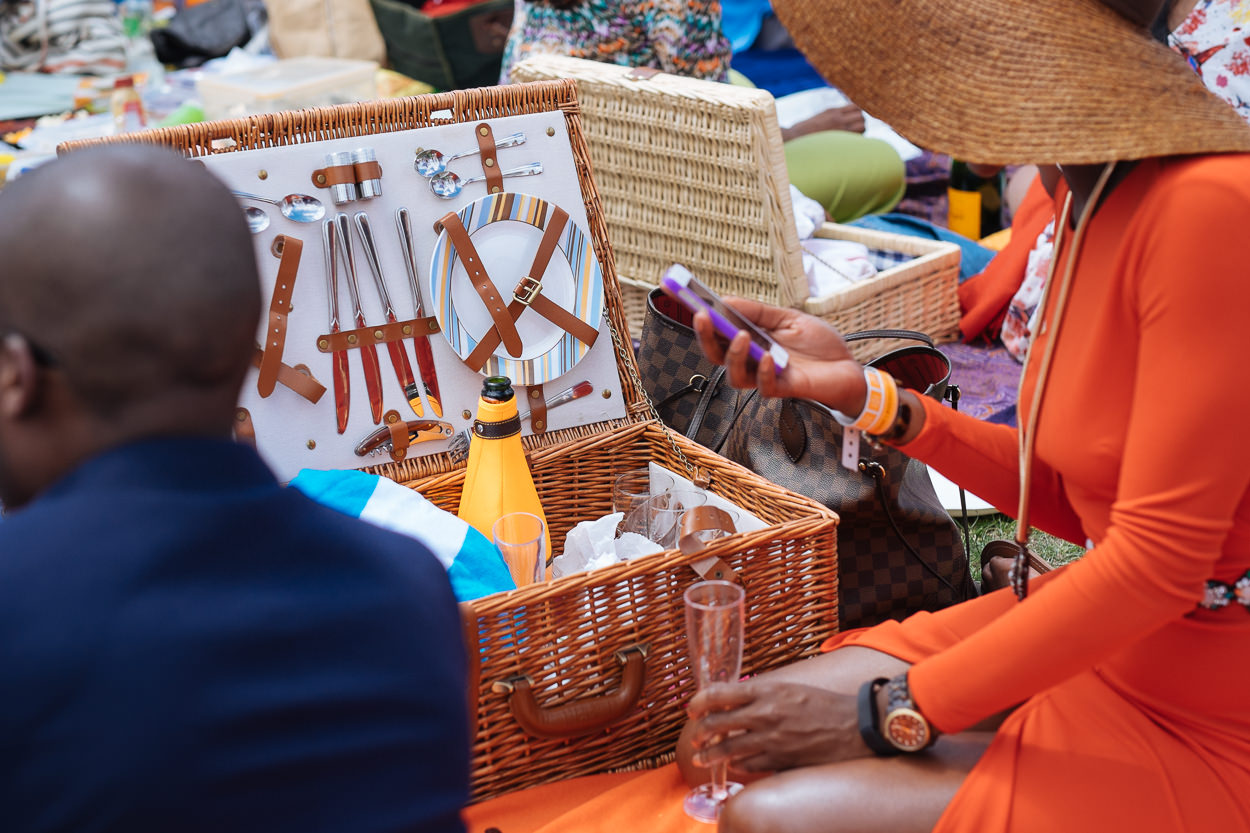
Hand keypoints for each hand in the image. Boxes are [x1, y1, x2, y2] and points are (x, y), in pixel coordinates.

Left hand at [686, 679, 870, 772]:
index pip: (719, 694)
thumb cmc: (823, 704)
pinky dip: (738, 765)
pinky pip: (749, 765)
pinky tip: (734, 766)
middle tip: (695, 737)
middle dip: (700, 731)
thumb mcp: (788, 689)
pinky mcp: (780, 759)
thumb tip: (735, 702)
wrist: (853, 726)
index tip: (692, 709)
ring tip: (701, 758)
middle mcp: (764, 714)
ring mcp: (771, 739)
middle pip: (717, 723)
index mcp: (765, 691)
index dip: (699, 702)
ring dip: (711, 755)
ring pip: (728, 749)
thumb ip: (760, 695)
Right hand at [692, 298, 866, 413]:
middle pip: (716, 354)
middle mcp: (752, 359)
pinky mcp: (782, 389)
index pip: (718, 332)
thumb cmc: (819, 344)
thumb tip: (726, 300)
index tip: (688, 299)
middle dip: (705, 336)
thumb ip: (758, 312)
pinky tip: (769, 357)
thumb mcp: (788, 317)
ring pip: (734, 374)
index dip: (702, 319)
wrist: (847, 366)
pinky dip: (763, 371)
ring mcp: (765, 376)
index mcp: (750, 340)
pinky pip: (763, 385)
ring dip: (733, 355)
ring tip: (741, 336)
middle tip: (702, 316)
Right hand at [782, 106, 865, 140]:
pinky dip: (857, 140)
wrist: (793, 137)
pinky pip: (856, 137)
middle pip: (861, 116)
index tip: (853, 122)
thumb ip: (830, 118)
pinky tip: (849, 145)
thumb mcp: (817, 119)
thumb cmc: (801, 132)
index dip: (857, 115)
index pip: (855, 107)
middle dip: (860, 123)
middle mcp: (837, 117)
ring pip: (862, 126)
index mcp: (832, 111)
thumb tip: (836, 122)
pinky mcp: (839, 138)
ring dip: (860, 131)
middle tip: (853, 131)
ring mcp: (839, 127)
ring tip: (852, 138)